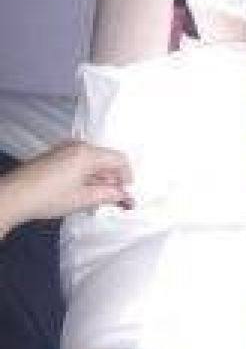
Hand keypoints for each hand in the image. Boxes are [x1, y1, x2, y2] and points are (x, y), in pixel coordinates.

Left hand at [0, 140, 133, 232]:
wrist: (13, 196)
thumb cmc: (50, 197)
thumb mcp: (83, 199)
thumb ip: (108, 195)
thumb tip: (125, 195)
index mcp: (88, 153)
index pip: (119, 159)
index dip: (127, 178)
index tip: (128, 196)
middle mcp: (78, 146)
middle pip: (106, 160)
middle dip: (114, 180)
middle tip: (117, 202)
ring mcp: (65, 150)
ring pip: (93, 163)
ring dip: (100, 180)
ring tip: (100, 202)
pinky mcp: (56, 157)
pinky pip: (80, 163)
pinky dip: (87, 177)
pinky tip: (84, 195)